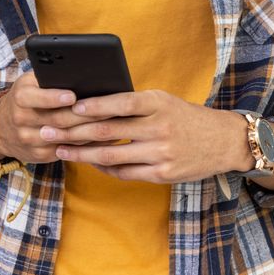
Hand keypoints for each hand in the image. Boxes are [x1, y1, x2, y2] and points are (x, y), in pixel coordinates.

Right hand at [0, 71, 103, 164]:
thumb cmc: (25, 98)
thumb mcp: (29, 82)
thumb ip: (48, 77)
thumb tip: (79, 72)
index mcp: (20, 97)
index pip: (34, 98)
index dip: (54, 97)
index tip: (72, 95)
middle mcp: (22, 120)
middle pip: (57, 119)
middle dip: (84, 114)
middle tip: (108, 107)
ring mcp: (30, 141)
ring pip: (66, 137)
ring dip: (91, 131)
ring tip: (113, 121)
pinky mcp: (40, 155)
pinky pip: (69, 150)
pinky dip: (89, 144)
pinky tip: (106, 138)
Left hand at [38, 88, 249, 182]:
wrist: (224, 141)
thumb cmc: (188, 118)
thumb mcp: (165, 101)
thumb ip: (136, 104)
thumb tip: (94, 105)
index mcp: (159, 103)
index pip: (120, 102)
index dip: (94, 106)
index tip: (70, 107)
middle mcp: (159, 128)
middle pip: (108, 130)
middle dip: (74, 131)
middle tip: (49, 130)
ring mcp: (160, 153)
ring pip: (111, 155)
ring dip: (81, 153)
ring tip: (60, 150)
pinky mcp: (162, 174)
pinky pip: (124, 173)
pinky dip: (104, 167)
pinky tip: (90, 162)